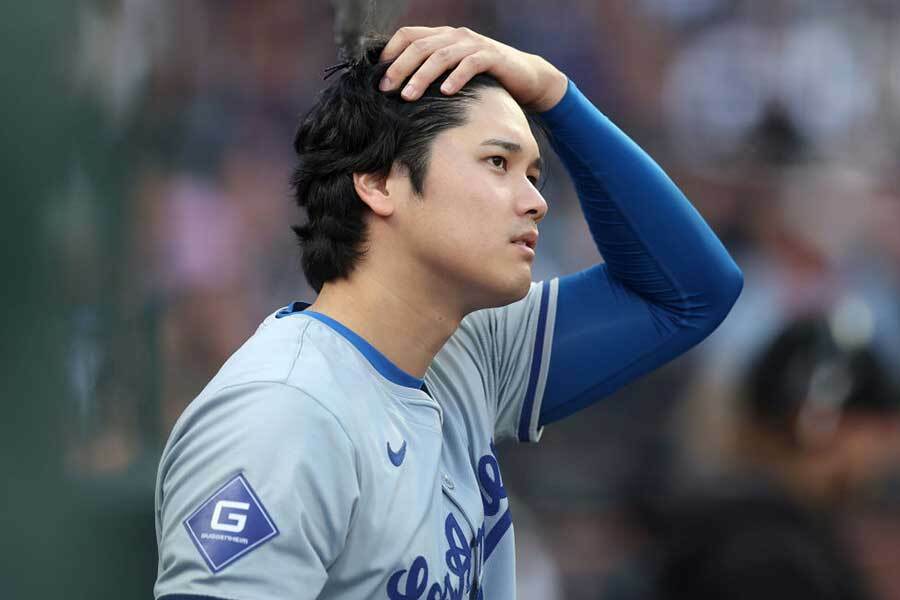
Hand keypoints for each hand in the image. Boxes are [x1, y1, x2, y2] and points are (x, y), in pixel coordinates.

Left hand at [378, 26, 567, 111]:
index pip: (408, 35)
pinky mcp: (492, 57)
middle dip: (399, 68)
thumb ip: (432, 74)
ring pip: (441, 56)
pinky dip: (456, 78)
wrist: (526, 78)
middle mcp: (456, 36)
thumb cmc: (485, 79)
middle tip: (386, 90)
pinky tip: (445, 93)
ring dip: (422, 77)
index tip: (377, 77)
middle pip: (420, 46)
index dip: (390, 53)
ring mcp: (474, 45)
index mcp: (443, 36)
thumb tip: (400, 91)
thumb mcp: (454, 73)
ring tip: (408, 96)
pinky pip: (470, 64)